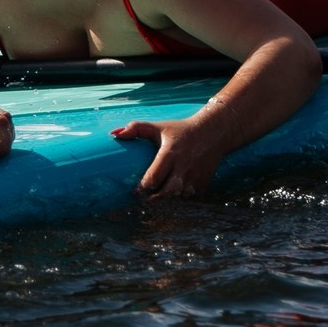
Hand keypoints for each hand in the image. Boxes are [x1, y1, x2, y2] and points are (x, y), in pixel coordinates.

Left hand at [111, 115, 225, 196]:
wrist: (213, 132)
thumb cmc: (181, 130)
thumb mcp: (159, 127)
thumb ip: (136, 128)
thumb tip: (114, 134)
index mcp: (170, 153)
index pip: (153, 178)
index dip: (142, 188)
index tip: (136, 191)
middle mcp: (184, 167)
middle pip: (165, 193)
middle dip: (153, 198)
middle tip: (145, 198)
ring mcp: (195, 177)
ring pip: (177, 198)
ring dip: (167, 199)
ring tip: (159, 195)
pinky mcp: (203, 184)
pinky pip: (188, 198)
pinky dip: (180, 198)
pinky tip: (175, 192)